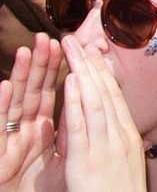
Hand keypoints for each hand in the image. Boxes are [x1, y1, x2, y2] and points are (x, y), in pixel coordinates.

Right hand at [0, 33, 62, 189]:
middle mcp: (22, 131)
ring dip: (19, 77)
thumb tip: (89, 110)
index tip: (68, 47)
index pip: (51, 94)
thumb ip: (70, 134)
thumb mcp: (60, 160)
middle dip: (39, 65)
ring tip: (26, 52)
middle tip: (47, 37)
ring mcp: (8, 141)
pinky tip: (5, 87)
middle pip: (33, 92)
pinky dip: (1, 106)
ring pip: (13, 103)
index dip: (58, 72)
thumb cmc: (36, 189)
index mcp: (40, 130)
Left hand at [61, 36, 144, 191]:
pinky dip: (75, 102)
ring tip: (69, 48)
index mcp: (128, 138)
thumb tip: (112, 123)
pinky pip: (81, 127)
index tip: (92, 52)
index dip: (102, 72)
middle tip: (76, 38)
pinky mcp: (87, 162)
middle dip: (89, 64)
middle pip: (104, 93)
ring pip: (94, 102)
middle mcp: (120, 138)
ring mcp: (105, 148)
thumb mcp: (126, 165)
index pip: (114, 97)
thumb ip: (118, 142)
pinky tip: (69, 81)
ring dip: (81, 72)